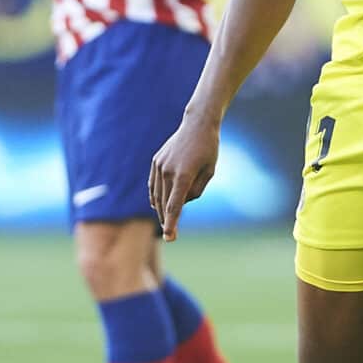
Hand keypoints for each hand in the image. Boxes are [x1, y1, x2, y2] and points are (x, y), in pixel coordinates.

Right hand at [149, 114, 219, 241]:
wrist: (197, 124)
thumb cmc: (208, 149)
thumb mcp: (209, 172)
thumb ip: (196, 191)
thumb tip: (181, 203)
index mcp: (183, 175)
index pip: (175, 206)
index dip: (172, 224)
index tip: (170, 237)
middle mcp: (168, 171)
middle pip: (165, 203)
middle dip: (168, 220)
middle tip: (171, 235)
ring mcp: (159, 165)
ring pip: (156, 195)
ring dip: (161, 210)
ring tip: (167, 221)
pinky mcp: (156, 161)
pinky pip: (153, 185)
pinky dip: (155, 196)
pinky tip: (159, 205)